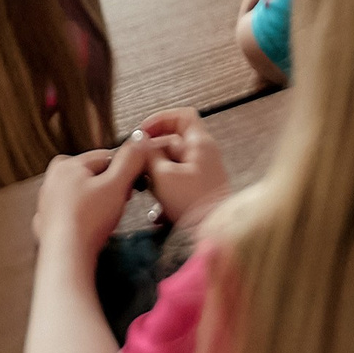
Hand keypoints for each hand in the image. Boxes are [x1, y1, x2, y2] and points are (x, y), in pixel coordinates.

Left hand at [33, 143, 150, 269]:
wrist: (67, 256)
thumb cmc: (88, 221)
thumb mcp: (117, 185)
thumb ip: (130, 160)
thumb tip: (140, 139)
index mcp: (67, 165)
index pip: (105, 157)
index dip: (123, 173)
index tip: (129, 188)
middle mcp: (52, 179)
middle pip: (91, 175)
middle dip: (107, 187)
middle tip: (116, 204)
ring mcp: (47, 202)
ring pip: (80, 194)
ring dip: (94, 203)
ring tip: (103, 218)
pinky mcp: (46, 223)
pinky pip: (69, 215)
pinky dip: (80, 219)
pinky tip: (88, 228)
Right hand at [129, 109, 229, 227]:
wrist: (217, 235)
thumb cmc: (193, 202)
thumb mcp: (164, 176)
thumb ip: (148, 156)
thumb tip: (139, 143)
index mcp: (199, 144)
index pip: (181, 117)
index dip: (160, 120)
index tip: (143, 133)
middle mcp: (203, 155)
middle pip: (172, 143)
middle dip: (151, 156)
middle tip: (137, 168)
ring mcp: (202, 174)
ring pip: (171, 166)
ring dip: (155, 178)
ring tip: (146, 192)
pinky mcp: (198, 193)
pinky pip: (177, 185)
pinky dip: (164, 194)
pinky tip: (156, 213)